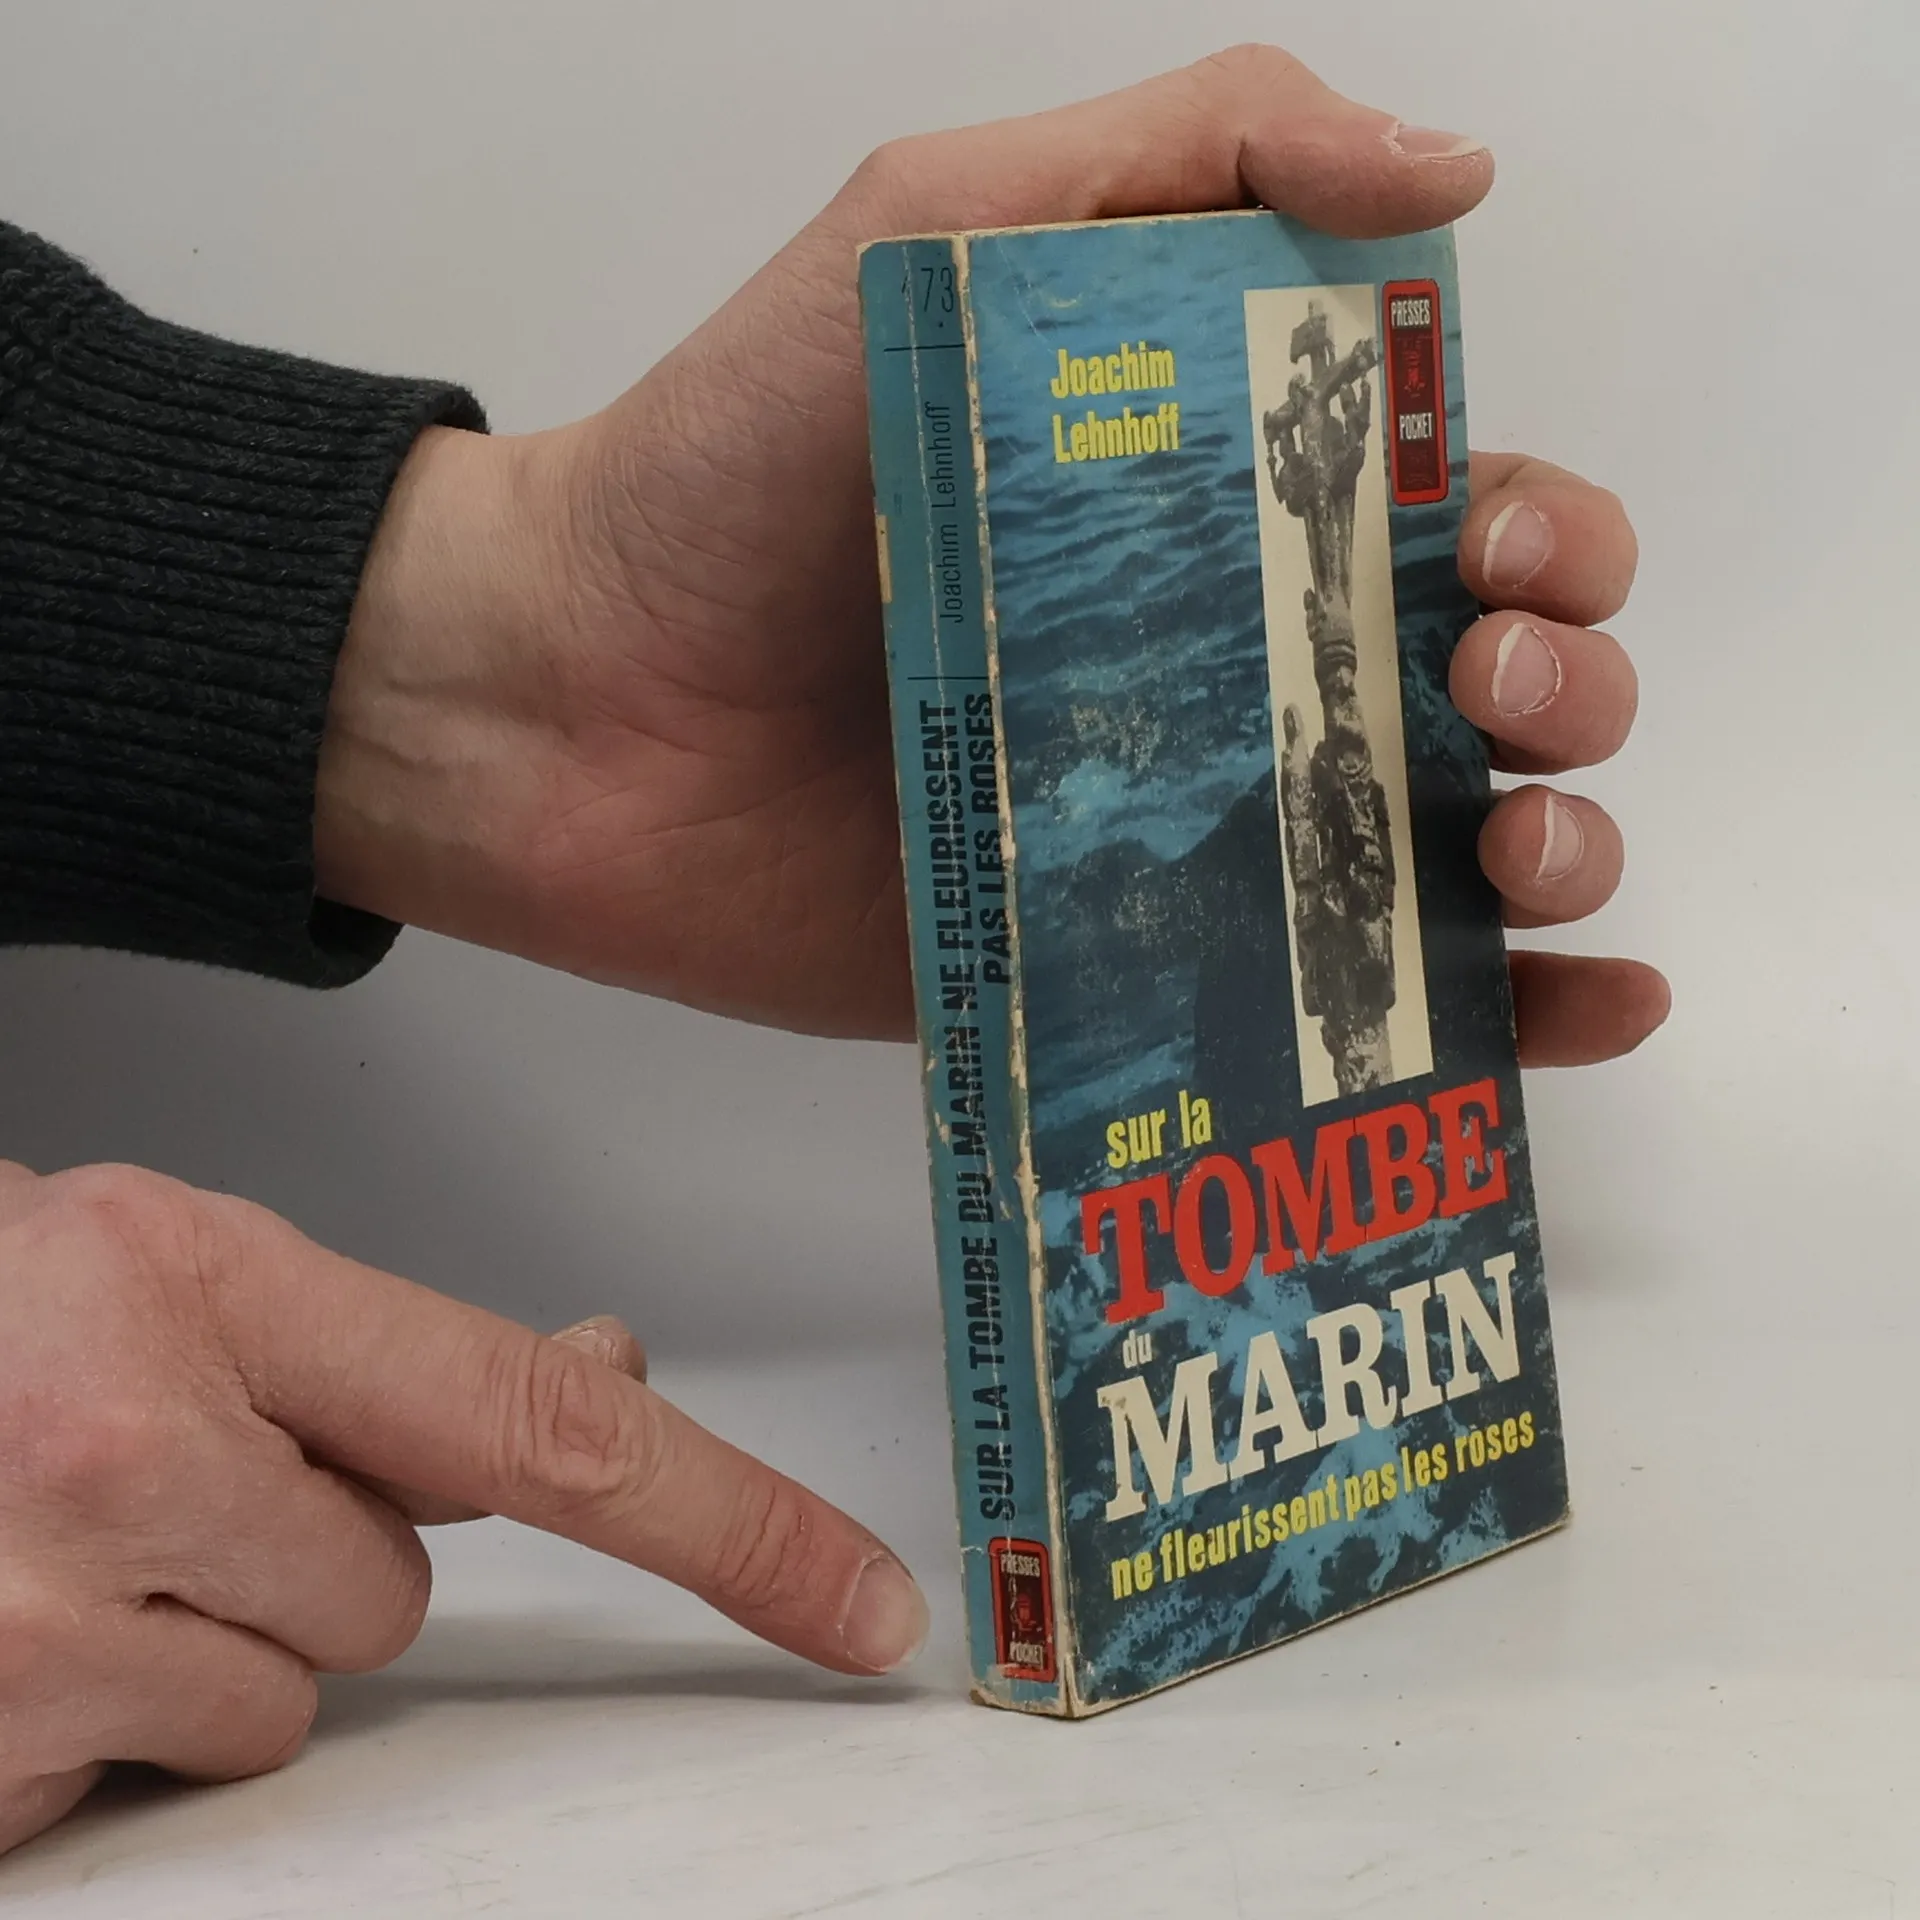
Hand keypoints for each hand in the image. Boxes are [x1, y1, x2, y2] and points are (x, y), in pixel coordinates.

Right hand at [0, 1162, 926, 1856]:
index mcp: (202, 1281)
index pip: (542, 1429)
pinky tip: (7, 1613)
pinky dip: (103, 1714)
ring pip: (285, 1699)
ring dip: (204, 1642)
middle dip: (297, 1554)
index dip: (731, 1523)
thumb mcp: (171, 1270)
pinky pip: (155, 1771)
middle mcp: (122, 1445)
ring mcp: (28, 1616)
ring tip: (62, 1539)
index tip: (862, 1607)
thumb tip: (602, 1368)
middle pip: (388, 1591)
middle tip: (145, 1474)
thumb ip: (382, 1345)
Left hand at [315, 44, 1666, 1065]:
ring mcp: (1183, 835)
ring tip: (1522, 852)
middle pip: (1491, 689)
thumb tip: (1454, 169)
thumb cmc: (738, 459)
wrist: (570, 702)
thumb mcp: (949, 225)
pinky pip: (1332, 1012)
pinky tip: (1588, 1009)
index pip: (1461, 513)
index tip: (1494, 552)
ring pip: (1447, 855)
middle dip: (1565, 688)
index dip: (1539, 532)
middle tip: (1486, 693)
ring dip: (1559, 848)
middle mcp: (1229, 671)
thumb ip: (1190, 154)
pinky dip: (1494, 1025)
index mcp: (1222, 503)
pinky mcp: (1121, 977)